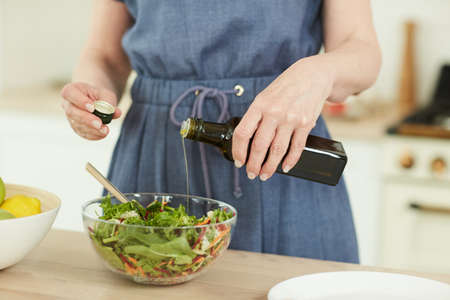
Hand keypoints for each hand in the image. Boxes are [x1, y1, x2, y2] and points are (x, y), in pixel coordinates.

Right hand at [61, 82, 120, 139]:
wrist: (96, 101)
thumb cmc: (99, 95)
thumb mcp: (106, 94)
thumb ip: (109, 102)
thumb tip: (117, 113)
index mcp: (71, 90)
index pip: (70, 93)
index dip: (80, 101)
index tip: (93, 107)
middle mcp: (67, 104)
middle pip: (72, 112)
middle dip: (86, 119)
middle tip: (99, 124)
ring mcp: (70, 118)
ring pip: (77, 125)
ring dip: (92, 129)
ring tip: (105, 130)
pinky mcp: (77, 128)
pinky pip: (83, 133)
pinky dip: (93, 135)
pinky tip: (103, 134)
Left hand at [232, 56, 334, 180]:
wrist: (312, 76)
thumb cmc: (285, 88)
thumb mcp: (265, 97)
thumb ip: (256, 116)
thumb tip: (247, 141)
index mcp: (259, 105)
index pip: (243, 133)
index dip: (238, 151)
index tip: (239, 161)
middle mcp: (274, 113)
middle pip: (260, 146)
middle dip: (254, 164)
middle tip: (252, 173)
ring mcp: (291, 119)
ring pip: (277, 151)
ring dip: (270, 167)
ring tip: (265, 174)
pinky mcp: (306, 124)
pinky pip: (296, 148)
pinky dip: (290, 161)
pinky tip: (285, 167)